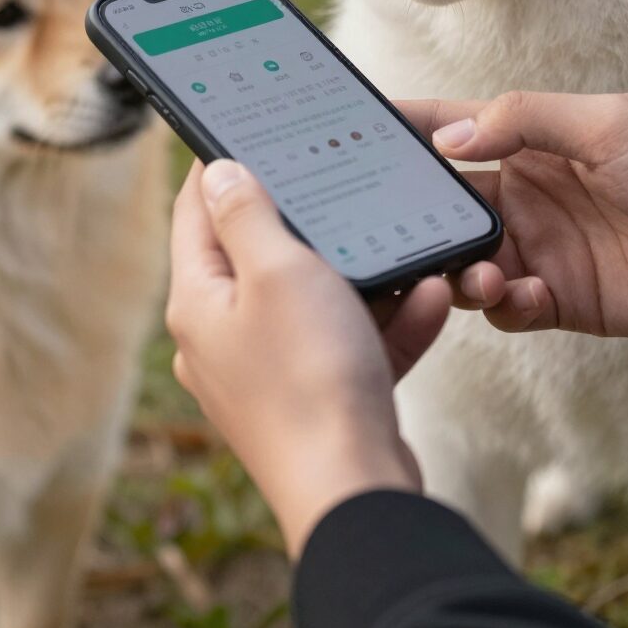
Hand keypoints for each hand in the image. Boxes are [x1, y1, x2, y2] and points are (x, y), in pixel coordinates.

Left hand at [167, 160, 451, 555]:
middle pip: (261, 256)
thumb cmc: (311, 380)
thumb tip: (218, 172)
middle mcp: (223, 340)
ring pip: (318, 301)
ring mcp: (269, 376)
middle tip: (344, 184)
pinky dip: (389, 322)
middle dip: (313, 223)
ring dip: (367, 275)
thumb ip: (247, 214)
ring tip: (411, 253)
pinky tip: (431, 300)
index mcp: (198, 302)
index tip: (252, 131)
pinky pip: (351, 345)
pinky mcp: (316, 404)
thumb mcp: (279, 272)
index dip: (222, 164)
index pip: (196, 211)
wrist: (357, 495)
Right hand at [398, 92, 627, 337]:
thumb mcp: (608, 125)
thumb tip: (445, 138)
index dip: (397, 132)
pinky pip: (508, 310)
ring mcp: (544, 250)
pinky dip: (504, 307)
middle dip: (414, 219)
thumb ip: (522, 123)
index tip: (344, 138)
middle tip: (395, 233)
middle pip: (443, 206)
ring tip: (481, 274)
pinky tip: (530, 297)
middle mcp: (526, 195)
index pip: (447, 130)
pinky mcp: (567, 302)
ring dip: (458, 270)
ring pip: (465, 263)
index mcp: (530, 140)